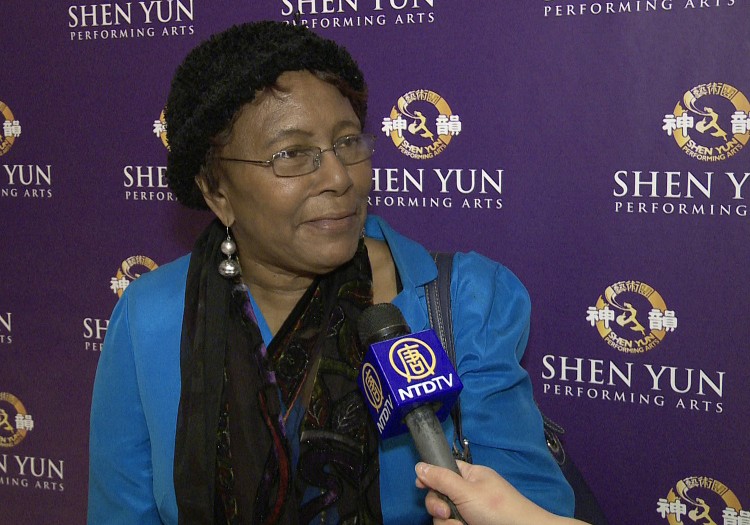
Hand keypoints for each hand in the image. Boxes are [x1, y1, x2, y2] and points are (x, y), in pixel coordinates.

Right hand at [415, 461, 587, 524]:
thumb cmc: (498, 508)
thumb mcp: (466, 490)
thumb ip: (441, 479)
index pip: (444, 470)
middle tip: (446, 511)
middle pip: (439, 495)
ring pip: (442, 516)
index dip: (430, 477)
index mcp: (471, 476)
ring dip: (447, 522)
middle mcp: (468, 494)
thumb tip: (419, 466)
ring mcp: (469, 513)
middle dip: (438, 505)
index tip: (420, 485)